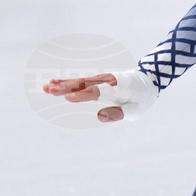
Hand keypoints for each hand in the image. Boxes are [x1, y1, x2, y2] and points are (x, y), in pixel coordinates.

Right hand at [43, 69, 157, 121]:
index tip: (68, 97)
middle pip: (85, 84)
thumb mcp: (137, 109)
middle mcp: (108, 81)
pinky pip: (81, 81)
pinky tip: (52, 83)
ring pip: (80, 81)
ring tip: (46, 87)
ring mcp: (101, 80)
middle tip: (49, 90)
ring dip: (63, 84)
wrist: (148, 80)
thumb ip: (120, 112)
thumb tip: (100, 116)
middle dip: (67, 87)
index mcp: (119, 88)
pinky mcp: (97, 81)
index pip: (98, 92)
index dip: (84, 94)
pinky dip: (67, 82)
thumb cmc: (142, 98)